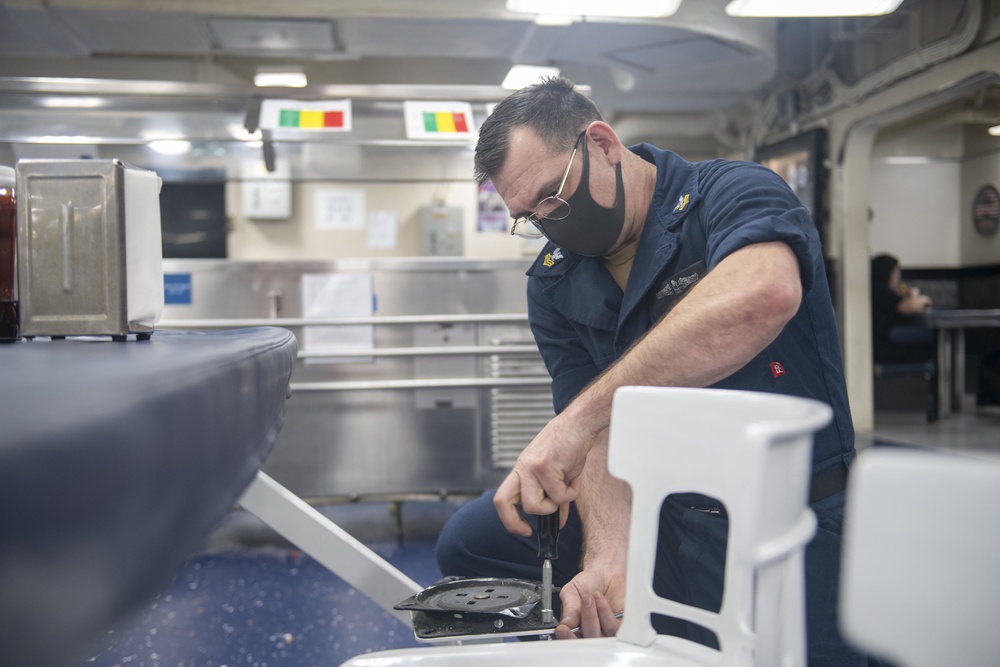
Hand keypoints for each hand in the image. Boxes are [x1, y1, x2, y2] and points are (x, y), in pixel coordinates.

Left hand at [492, 414, 591, 535]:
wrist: (579, 423)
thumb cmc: (569, 447)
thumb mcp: (558, 475)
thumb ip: (555, 498)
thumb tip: (559, 522)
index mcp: (521, 471)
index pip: (502, 498)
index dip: (508, 519)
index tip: (523, 530)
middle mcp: (522, 468)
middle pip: (502, 502)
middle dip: (514, 523)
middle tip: (531, 530)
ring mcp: (530, 467)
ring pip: (533, 506)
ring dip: (554, 506)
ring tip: (567, 490)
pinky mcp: (544, 466)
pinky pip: (558, 496)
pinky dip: (571, 494)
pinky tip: (575, 480)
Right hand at [554, 568, 624, 638]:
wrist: (605, 572)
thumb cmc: (588, 583)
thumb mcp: (571, 591)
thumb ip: (568, 609)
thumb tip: (564, 625)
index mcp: (575, 628)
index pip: (570, 641)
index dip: (567, 638)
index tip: (563, 630)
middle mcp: (590, 632)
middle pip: (587, 641)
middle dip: (586, 620)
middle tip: (585, 601)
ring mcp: (605, 631)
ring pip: (600, 635)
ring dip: (594, 615)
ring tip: (591, 597)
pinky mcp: (619, 626)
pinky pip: (614, 628)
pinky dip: (605, 612)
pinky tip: (600, 600)